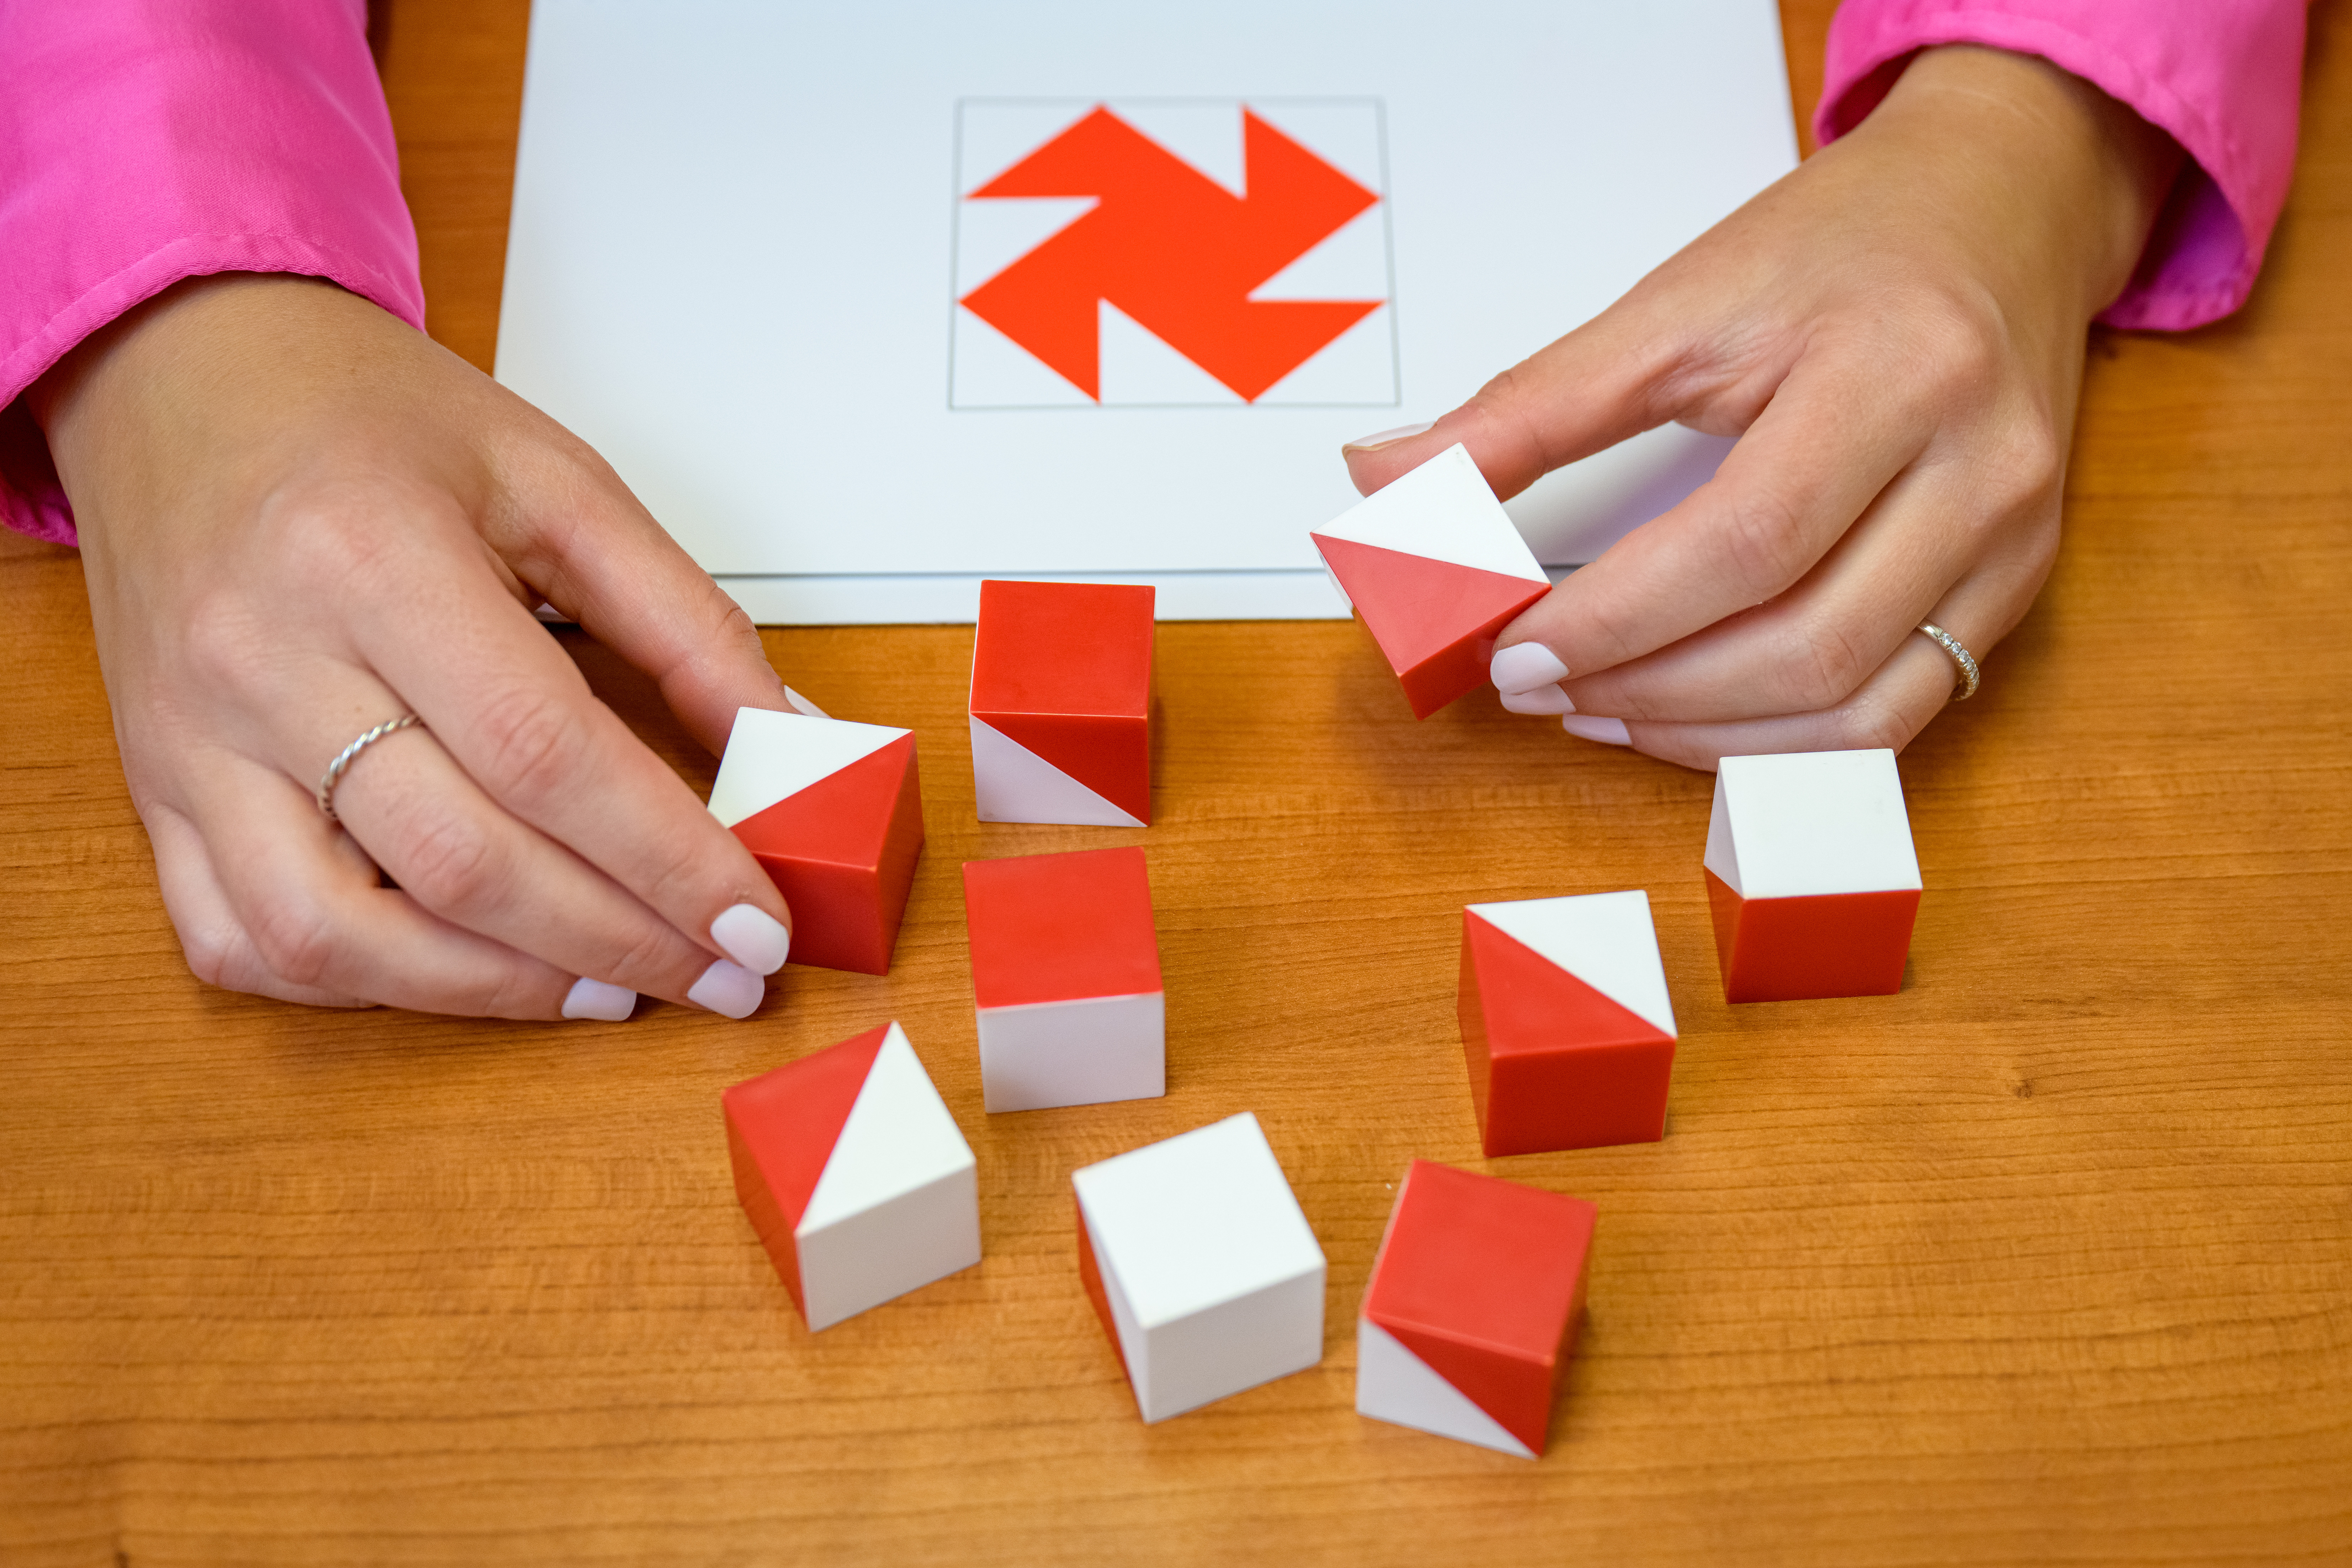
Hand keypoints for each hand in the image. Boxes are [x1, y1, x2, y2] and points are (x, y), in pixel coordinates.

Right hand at [32, 274, 798, 1019]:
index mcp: (368, 559)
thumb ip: (685, 619)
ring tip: (615, 989)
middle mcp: (260, 664)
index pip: (546, 755)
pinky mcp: (156, 793)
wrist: (185, 374)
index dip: (668, 858)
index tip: (759, 924)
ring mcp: (191, 745)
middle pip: (461, 861)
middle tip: (723, 976)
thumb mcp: (556, 480)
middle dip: (618, 940)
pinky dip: (369, 985)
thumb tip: (787, 744)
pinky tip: (473, 972)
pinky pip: (245, 943)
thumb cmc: (369, 419)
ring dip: (499, 990)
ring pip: (338, 935)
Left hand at [1342, 46, 2181, 767]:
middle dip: (1646, 688)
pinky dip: (1778, 743)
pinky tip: (1688, 718)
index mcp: (1896, 370)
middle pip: (1804, 645)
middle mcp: (1979, 466)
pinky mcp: (2014, 586)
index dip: (1612, 619)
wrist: (1999, 205)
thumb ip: (1527, 408)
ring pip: (1854, 709)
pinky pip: (1896, 715)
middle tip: (1534, 685)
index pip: (1743, 542)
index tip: (1508, 648)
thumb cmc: (1842, 247)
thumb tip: (1383, 481)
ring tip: (1597, 709)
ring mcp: (2012, 539)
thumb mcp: (1676, 301)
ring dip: (1705, 736)